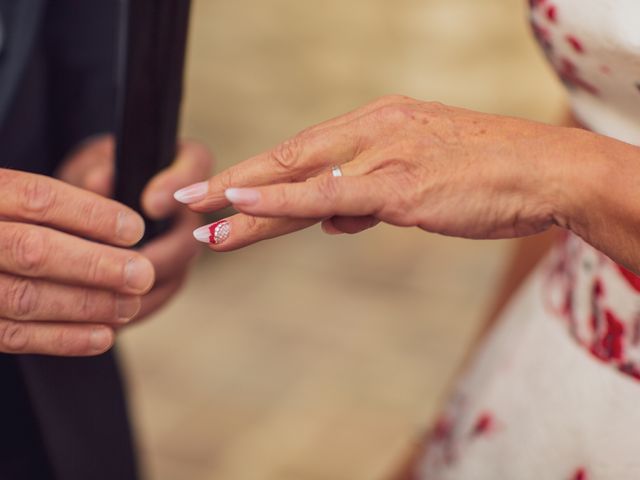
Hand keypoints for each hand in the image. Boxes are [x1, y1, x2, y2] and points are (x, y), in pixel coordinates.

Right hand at [0, 167, 152, 355]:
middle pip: (33, 251)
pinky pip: (13, 336)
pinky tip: (103, 336)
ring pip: (25, 298)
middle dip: (95, 266)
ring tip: (128, 306)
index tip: (134, 229)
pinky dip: (63, 339)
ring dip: (87, 305)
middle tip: (141, 275)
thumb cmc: (15, 221)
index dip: (91, 215)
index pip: (38, 198)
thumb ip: (72, 197)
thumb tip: (124, 210)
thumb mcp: (26, 195)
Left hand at [58, 136, 212, 321]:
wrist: (89, 207)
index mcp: (183, 165)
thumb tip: (98, 182)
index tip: (151, 203)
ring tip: (106, 298)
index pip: (195, 165)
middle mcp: (192, 210)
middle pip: (190, 236)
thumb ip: (98, 169)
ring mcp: (183, 248)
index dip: (178, 187)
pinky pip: (157, 298)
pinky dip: (131, 309)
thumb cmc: (97, 174)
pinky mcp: (168, 278)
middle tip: (123, 267)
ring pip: (174, 276)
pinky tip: (100, 317)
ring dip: (141, 291)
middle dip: (157, 257)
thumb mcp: (93, 163)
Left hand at [174, 96, 571, 249]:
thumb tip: (333, 220)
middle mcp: (372, 132)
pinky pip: (328, 194)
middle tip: (184, 199)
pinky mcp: (400, 186)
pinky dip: (280, 200)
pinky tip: (241, 204)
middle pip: (287, 160)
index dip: (257, 173)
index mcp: (377, 125)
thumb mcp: (420, 181)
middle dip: (231, 184)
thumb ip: (370, 196)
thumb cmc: (487, 175)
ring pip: (298, 179)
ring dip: (244, 204)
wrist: (544, 171)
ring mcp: (383, 156)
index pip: (303, 151)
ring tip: (200, 223)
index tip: (220, 190)